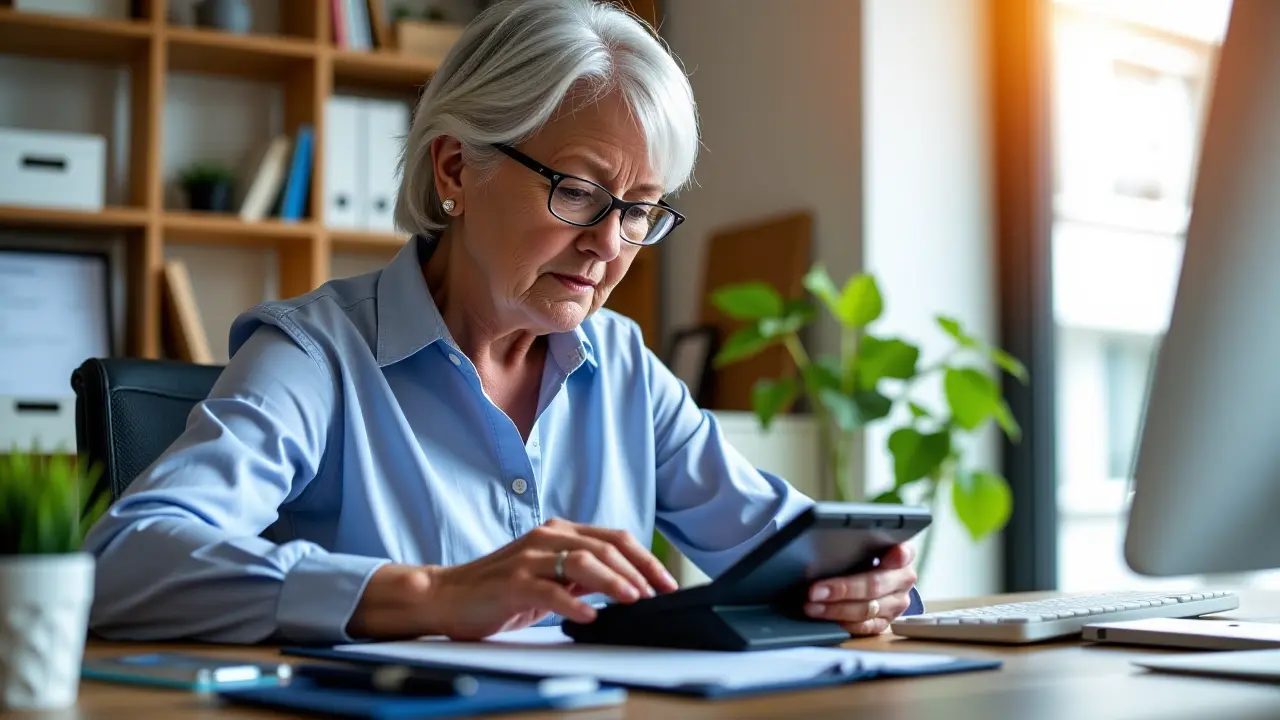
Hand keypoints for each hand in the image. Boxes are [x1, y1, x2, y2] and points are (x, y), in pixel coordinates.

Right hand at [348, 518, 678, 641]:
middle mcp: (546, 538)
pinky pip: (549, 590)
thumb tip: (625, 582)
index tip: (666, 582)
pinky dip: (573, 603)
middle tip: (657, 593)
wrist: (447, 596)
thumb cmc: (500, 589)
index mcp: (559, 533)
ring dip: (613, 581)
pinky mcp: (512, 582)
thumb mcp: (550, 578)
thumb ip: (581, 575)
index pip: (614, 538)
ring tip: (633, 600)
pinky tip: (590, 617)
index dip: (645, 559)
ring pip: (582, 562)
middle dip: (638, 570)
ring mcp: (528, 558)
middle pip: (605, 547)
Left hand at [803, 543, 917, 635]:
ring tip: (812, 606)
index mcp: (903, 554)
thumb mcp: (864, 544)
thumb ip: (858, 544)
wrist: (877, 575)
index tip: (890, 554)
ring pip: (867, 609)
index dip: (896, 555)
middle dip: (842, 589)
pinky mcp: (887, 622)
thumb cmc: (865, 555)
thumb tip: (823, 549)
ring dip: (836, 610)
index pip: (901, 553)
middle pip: (874, 585)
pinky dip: (845, 623)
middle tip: (815, 591)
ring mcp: (897, 603)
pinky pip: (866, 627)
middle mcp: (904, 580)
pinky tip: (828, 619)